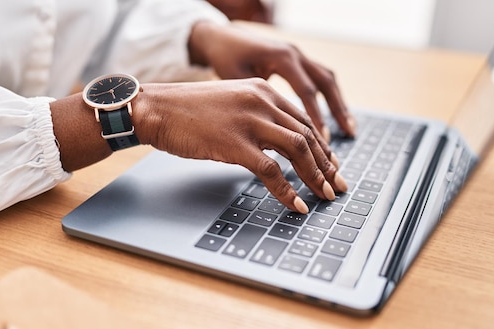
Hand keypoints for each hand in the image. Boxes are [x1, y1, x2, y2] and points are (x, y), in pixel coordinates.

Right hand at [133, 78, 348, 212]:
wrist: (157, 109)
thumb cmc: (189, 110)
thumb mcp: (232, 103)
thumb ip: (258, 116)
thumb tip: (279, 144)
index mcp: (264, 91)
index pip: (304, 121)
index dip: (323, 147)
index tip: (332, 166)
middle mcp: (262, 101)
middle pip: (307, 135)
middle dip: (327, 165)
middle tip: (337, 186)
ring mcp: (249, 121)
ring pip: (298, 150)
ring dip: (316, 176)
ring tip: (324, 195)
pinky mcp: (235, 143)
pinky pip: (272, 171)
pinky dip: (288, 190)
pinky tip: (296, 204)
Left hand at [189, 22, 355, 139]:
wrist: (221, 36)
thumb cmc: (225, 58)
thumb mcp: (236, 78)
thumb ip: (256, 101)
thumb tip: (273, 133)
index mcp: (281, 57)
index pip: (306, 91)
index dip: (316, 117)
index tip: (322, 140)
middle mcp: (294, 54)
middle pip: (325, 83)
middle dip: (338, 110)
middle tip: (349, 134)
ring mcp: (298, 55)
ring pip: (327, 79)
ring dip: (339, 103)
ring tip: (349, 127)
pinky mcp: (296, 60)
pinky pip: (319, 78)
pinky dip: (328, 97)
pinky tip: (334, 114)